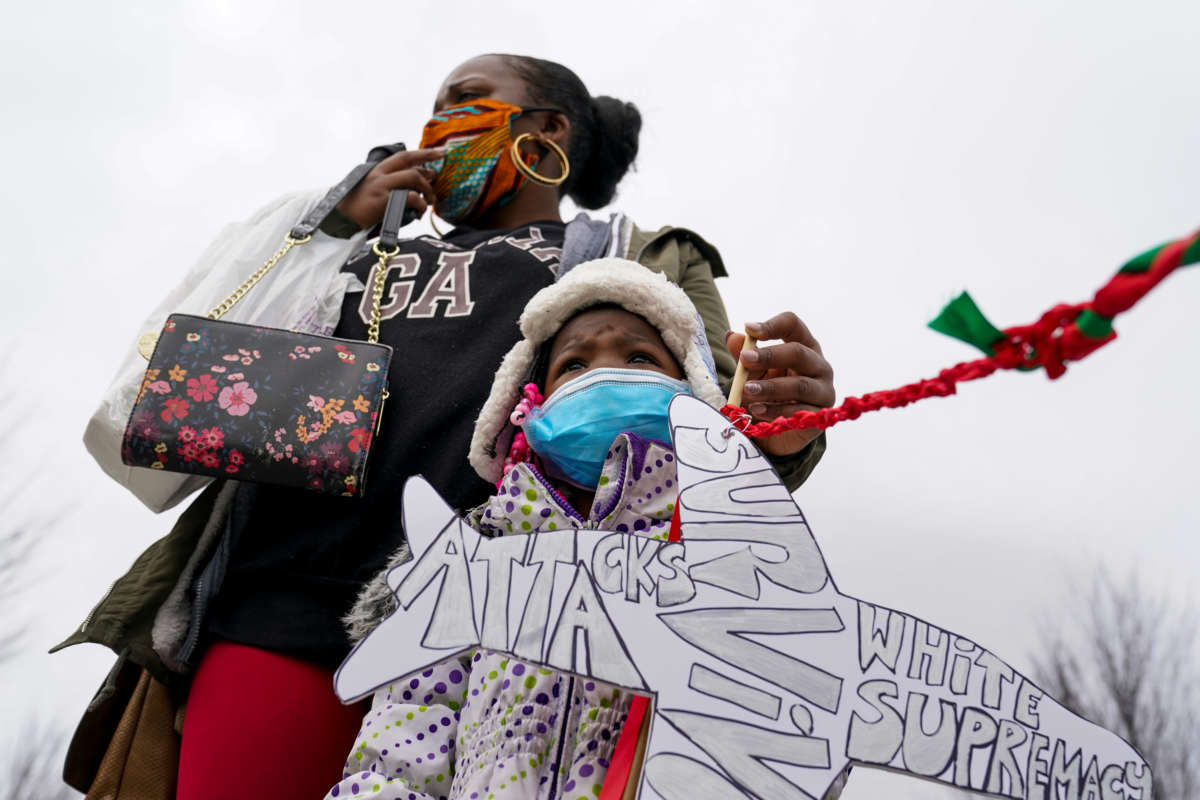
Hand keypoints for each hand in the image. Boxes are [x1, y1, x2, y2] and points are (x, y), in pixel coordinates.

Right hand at [335, 147, 445, 229]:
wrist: (339, 221)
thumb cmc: (358, 209)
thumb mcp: (373, 191)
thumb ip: (392, 185)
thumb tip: (417, 184)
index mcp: (377, 171)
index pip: (403, 156)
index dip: (423, 153)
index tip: (439, 151)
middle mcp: (379, 174)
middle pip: (409, 161)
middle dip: (428, 159)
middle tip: (440, 168)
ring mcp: (381, 185)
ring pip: (412, 177)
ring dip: (427, 189)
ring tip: (430, 201)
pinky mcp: (383, 200)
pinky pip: (411, 197)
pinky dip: (421, 204)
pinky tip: (420, 212)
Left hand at [725, 312, 835, 455]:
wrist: (778, 429)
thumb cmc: (768, 391)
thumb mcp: (754, 372)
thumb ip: (744, 354)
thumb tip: (731, 337)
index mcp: (803, 345)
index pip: (793, 325)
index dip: (772, 325)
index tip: (749, 329)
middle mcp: (819, 365)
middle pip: (798, 353)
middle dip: (770, 355)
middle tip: (745, 359)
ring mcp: (823, 390)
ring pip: (800, 385)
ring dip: (770, 387)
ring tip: (746, 390)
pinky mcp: (820, 414)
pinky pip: (798, 411)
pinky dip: (775, 410)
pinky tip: (756, 409)